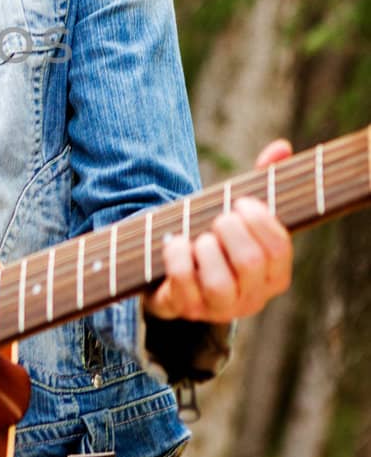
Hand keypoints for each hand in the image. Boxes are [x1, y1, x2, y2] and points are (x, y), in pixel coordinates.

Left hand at [144, 140, 293, 323]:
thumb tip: (281, 147)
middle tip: (218, 218)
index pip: (279, 248)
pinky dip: (177, 256)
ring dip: (205, 248)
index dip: (259, 219)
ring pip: (220, 282)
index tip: (241, 202)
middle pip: (250, 262)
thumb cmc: (217, 239)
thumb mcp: (239, 213)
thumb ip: (262, 182)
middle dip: (230, 229)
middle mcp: (251, 297)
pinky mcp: (185, 308)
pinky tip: (174, 242)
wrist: (174, 275)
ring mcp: (218, 308)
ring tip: (200, 237)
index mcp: (273, 275)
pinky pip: (183, 284)